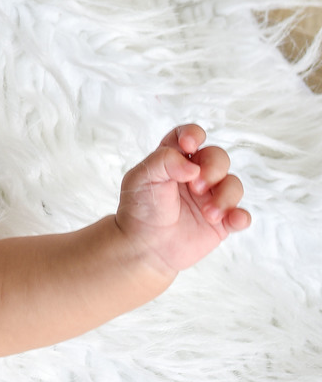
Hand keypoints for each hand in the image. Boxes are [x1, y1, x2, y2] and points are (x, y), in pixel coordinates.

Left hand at [116, 124, 250, 278]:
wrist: (143, 246)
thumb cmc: (139, 208)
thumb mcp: (141, 178)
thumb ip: (164, 162)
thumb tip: (192, 165)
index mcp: (174, 159)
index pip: (189, 136)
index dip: (193, 134)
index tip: (189, 145)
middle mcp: (195, 175)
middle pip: (218, 157)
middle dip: (213, 169)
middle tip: (196, 187)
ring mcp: (210, 197)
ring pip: (233, 184)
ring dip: (225, 197)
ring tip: (208, 213)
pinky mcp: (221, 221)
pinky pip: (242, 215)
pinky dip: (241, 216)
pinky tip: (232, 220)